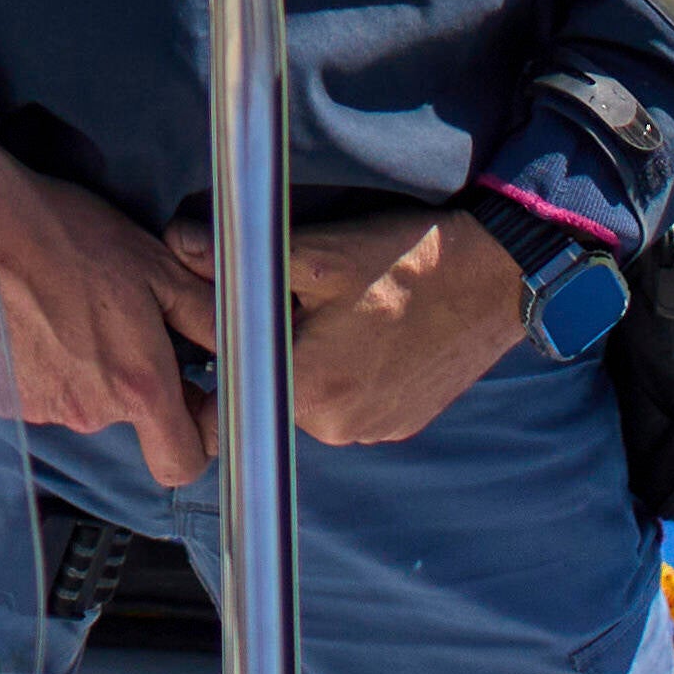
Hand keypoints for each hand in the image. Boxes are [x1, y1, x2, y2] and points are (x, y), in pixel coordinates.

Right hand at [0, 137, 214, 462]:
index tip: (190, 395)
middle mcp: (85, 411)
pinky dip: (34, 360)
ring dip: (78, 364)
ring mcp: (35, 406)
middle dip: (128, 377)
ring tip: (61, 303)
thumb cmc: (64, 234)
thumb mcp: (157, 265)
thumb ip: (207, 317)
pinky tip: (26, 312)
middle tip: (113, 314)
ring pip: (76, 398)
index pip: (181, 463)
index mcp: (135, 385)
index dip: (194, 435)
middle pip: (125, 418)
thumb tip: (244, 348)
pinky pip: (31, 387)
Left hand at [168, 205, 533, 452]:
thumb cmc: (408, 261)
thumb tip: (178, 242)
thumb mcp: (320, 251)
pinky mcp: (399, 426)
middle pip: (270, 390)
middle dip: (271, 349)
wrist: (495, 279)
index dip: (217, 352)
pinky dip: (347, 373)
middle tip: (295, 300)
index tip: (224, 324)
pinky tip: (369, 333)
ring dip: (310, 361)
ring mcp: (372, 431)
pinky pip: (348, 404)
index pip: (231, 386)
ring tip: (342, 313)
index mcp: (311, 388)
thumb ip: (240, 259)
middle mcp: (338, 426)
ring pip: (309, 397)